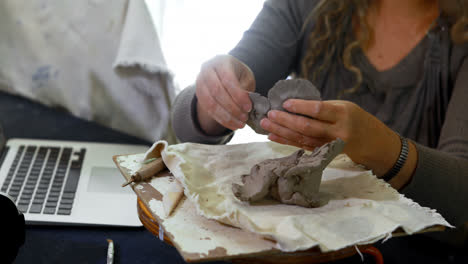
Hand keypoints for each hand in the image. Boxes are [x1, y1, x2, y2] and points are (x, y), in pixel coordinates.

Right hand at [195, 55, 254, 134]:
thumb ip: (245, 88)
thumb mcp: (245, 77)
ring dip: (226, 117)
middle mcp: (207, 69)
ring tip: (240, 124)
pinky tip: (233, 125)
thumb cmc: (238, 75)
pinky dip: (221, 120)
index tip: (248, 107)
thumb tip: (246, 106)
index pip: (228, 79)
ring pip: (210, 103)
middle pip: (217, 91)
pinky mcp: (199, 95)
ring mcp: (200, 82)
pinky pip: (208, 110)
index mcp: (221, 61)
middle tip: (245, 118)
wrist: (224, 74)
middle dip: (232, 107)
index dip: (238, 95)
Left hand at [260, 99, 403, 175]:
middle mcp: (337, 130)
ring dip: (282, 132)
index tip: (284, 103)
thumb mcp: (345, 107)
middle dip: (285, 121)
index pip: (318, 110)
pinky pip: (302, 146)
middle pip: (307, 126)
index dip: (300, 106)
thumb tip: (293, 104)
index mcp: (343, 114)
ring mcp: (330, 144)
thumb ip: (323, 108)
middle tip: (269, 114)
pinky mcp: (325, 153)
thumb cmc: (357, 119)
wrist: (374, 144)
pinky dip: (286, 141)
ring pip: (302, 138)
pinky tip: (273, 137)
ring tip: (266, 125)